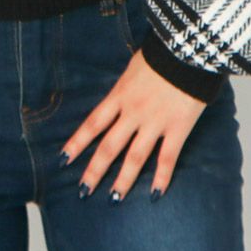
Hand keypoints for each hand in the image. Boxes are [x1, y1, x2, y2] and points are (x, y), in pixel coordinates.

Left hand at [59, 49, 206, 200]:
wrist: (188, 51)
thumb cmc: (160, 55)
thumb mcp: (132, 68)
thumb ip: (124, 88)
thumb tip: (118, 100)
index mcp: (119, 96)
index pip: (92, 124)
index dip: (77, 143)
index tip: (63, 160)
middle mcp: (133, 112)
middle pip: (109, 146)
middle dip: (94, 170)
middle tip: (83, 191)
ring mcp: (155, 122)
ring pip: (135, 157)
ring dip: (123, 180)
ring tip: (114, 200)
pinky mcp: (178, 128)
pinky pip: (167, 157)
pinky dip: (162, 177)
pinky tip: (155, 195)